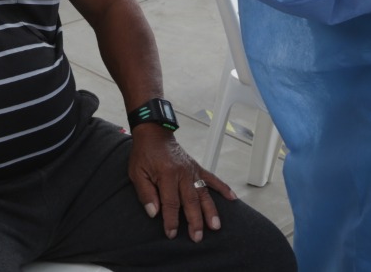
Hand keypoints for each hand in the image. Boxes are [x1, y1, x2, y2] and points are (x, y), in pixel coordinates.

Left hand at [128, 125, 234, 241]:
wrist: (154, 134)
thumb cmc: (144, 154)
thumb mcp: (137, 173)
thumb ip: (145, 193)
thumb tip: (153, 213)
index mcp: (166, 175)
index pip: (170, 203)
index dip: (171, 220)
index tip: (171, 234)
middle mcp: (182, 173)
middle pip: (191, 201)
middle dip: (195, 221)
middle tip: (197, 237)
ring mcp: (192, 170)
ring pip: (204, 193)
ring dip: (210, 211)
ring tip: (216, 226)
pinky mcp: (197, 168)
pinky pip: (212, 179)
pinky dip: (223, 188)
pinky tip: (232, 198)